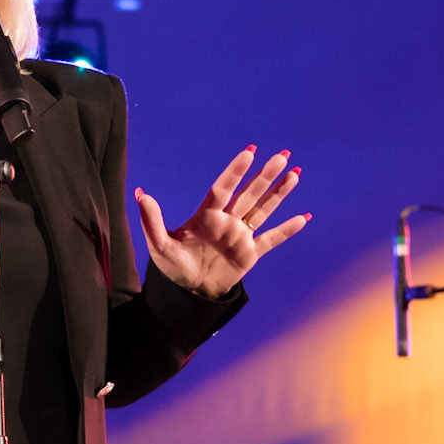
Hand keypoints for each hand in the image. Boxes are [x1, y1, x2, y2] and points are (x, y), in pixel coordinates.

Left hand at [134, 148, 308, 299]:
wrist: (188, 292)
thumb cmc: (173, 267)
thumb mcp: (159, 244)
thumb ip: (151, 220)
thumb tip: (140, 193)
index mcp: (207, 216)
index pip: (224, 188)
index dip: (236, 170)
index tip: (250, 151)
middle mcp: (227, 221)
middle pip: (249, 194)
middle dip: (265, 175)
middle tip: (283, 154)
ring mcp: (240, 237)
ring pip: (263, 210)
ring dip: (279, 194)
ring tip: (295, 173)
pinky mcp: (250, 254)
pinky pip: (271, 240)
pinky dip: (287, 230)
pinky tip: (303, 217)